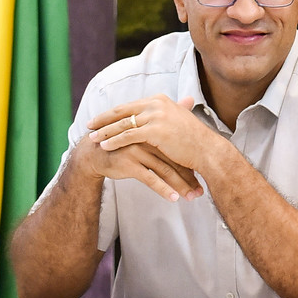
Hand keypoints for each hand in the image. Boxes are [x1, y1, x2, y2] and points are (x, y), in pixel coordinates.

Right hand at [70, 133, 200, 204]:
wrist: (94, 153)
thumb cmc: (123, 144)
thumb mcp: (145, 134)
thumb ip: (169, 126)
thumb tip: (190, 99)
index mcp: (155, 131)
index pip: (178, 150)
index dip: (192, 166)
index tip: (203, 181)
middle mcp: (149, 140)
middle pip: (174, 161)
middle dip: (189, 179)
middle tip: (200, 193)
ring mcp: (138, 151)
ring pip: (165, 170)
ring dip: (179, 186)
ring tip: (191, 198)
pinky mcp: (129, 163)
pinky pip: (150, 178)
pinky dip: (163, 189)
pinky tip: (173, 198)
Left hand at [89, 95, 226, 174]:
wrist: (206, 150)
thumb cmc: (192, 140)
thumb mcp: (175, 120)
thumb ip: (161, 115)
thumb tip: (149, 117)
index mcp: (159, 100)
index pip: (129, 105)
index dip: (112, 113)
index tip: (99, 119)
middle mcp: (156, 104)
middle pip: (122, 111)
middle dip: (103, 119)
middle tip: (89, 125)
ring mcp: (156, 116)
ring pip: (123, 123)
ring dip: (105, 131)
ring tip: (92, 138)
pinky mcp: (155, 130)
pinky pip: (128, 135)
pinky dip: (114, 140)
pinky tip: (104, 146)